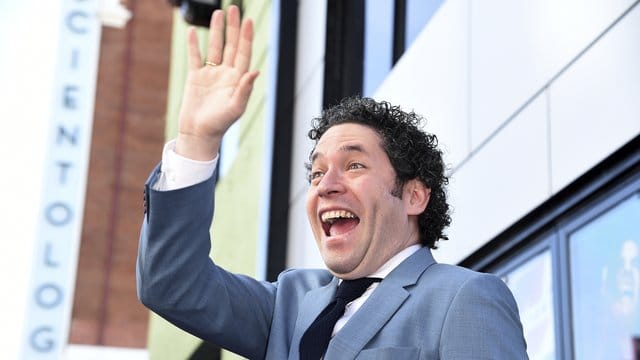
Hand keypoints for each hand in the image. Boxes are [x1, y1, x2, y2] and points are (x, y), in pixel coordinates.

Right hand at [176, 5, 258, 159]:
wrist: (199, 134)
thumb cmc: (219, 124)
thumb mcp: (235, 108)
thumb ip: (244, 89)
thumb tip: (254, 71)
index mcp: (237, 80)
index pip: (243, 53)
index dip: (246, 37)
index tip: (248, 21)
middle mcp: (225, 74)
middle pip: (231, 45)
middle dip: (233, 27)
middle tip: (234, 9)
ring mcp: (210, 74)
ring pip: (215, 47)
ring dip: (217, 31)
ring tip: (217, 13)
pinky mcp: (195, 77)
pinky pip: (195, 56)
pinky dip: (194, 44)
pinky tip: (194, 31)